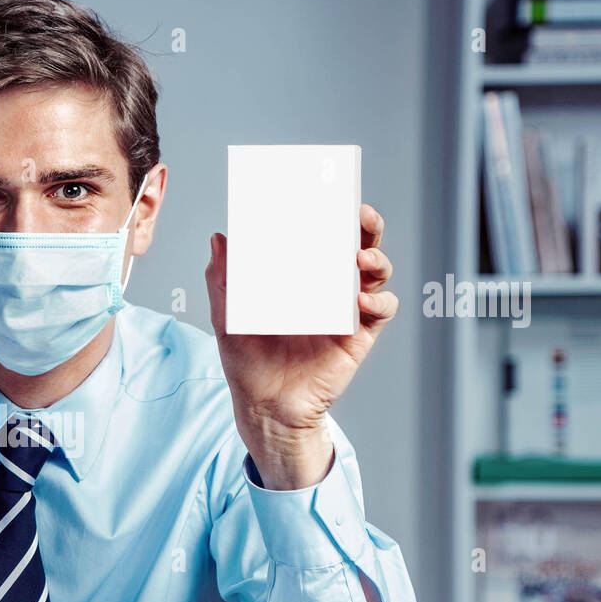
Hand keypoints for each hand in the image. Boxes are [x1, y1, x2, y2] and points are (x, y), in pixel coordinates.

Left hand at [205, 203, 398, 488]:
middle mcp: (328, 289)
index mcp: (301, 278)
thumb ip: (223, 279)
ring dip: (377, 257)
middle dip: (365, 225)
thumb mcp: (227, 316)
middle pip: (357, 245)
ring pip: (375, 272)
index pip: (321, 237)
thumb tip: (218, 238)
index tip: (328, 194)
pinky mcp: (359, 335)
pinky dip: (380, 300)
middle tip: (360, 213)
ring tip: (361, 255)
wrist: (265, 407)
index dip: (330, 214)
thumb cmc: (247, 362)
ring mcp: (346, 310)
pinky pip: (381, 310)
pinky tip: (363, 300)